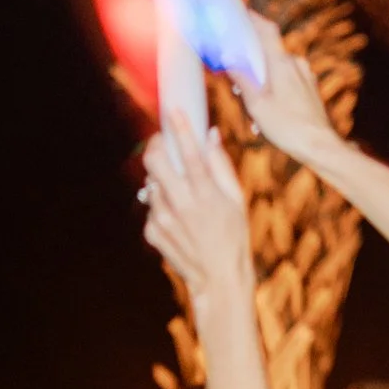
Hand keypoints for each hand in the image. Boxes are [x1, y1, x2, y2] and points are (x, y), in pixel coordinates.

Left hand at [140, 122, 254, 304]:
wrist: (217, 278)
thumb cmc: (233, 236)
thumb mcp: (237, 199)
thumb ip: (221, 165)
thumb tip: (210, 135)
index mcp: (204, 192)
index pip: (187, 150)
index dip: (178, 126)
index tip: (173, 110)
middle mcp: (180, 203)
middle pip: (153, 161)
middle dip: (155, 146)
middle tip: (162, 143)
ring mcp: (163, 219)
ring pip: (151, 184)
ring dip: (161, 180)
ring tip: (180, 191)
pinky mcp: (152, 232)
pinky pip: (152, 208)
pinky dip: (161, 206)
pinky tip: (178, 217)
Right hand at [230, 13, 336, 162]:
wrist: (319, 146)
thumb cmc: (288, 127)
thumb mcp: (257, 105)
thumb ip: (242, 80)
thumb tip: (228, 60)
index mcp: (281, 63)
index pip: (266, 30)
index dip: (253, 18)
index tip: (241, 12)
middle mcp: (295, 64)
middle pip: (268, 52)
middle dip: (250, 61)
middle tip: (235, 78)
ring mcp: (305, 75)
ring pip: (276, 69)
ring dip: (261, 81)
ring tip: (252, 106)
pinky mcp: (309, 88)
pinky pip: (287, 81)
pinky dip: (273, 89)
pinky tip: (267, 112)